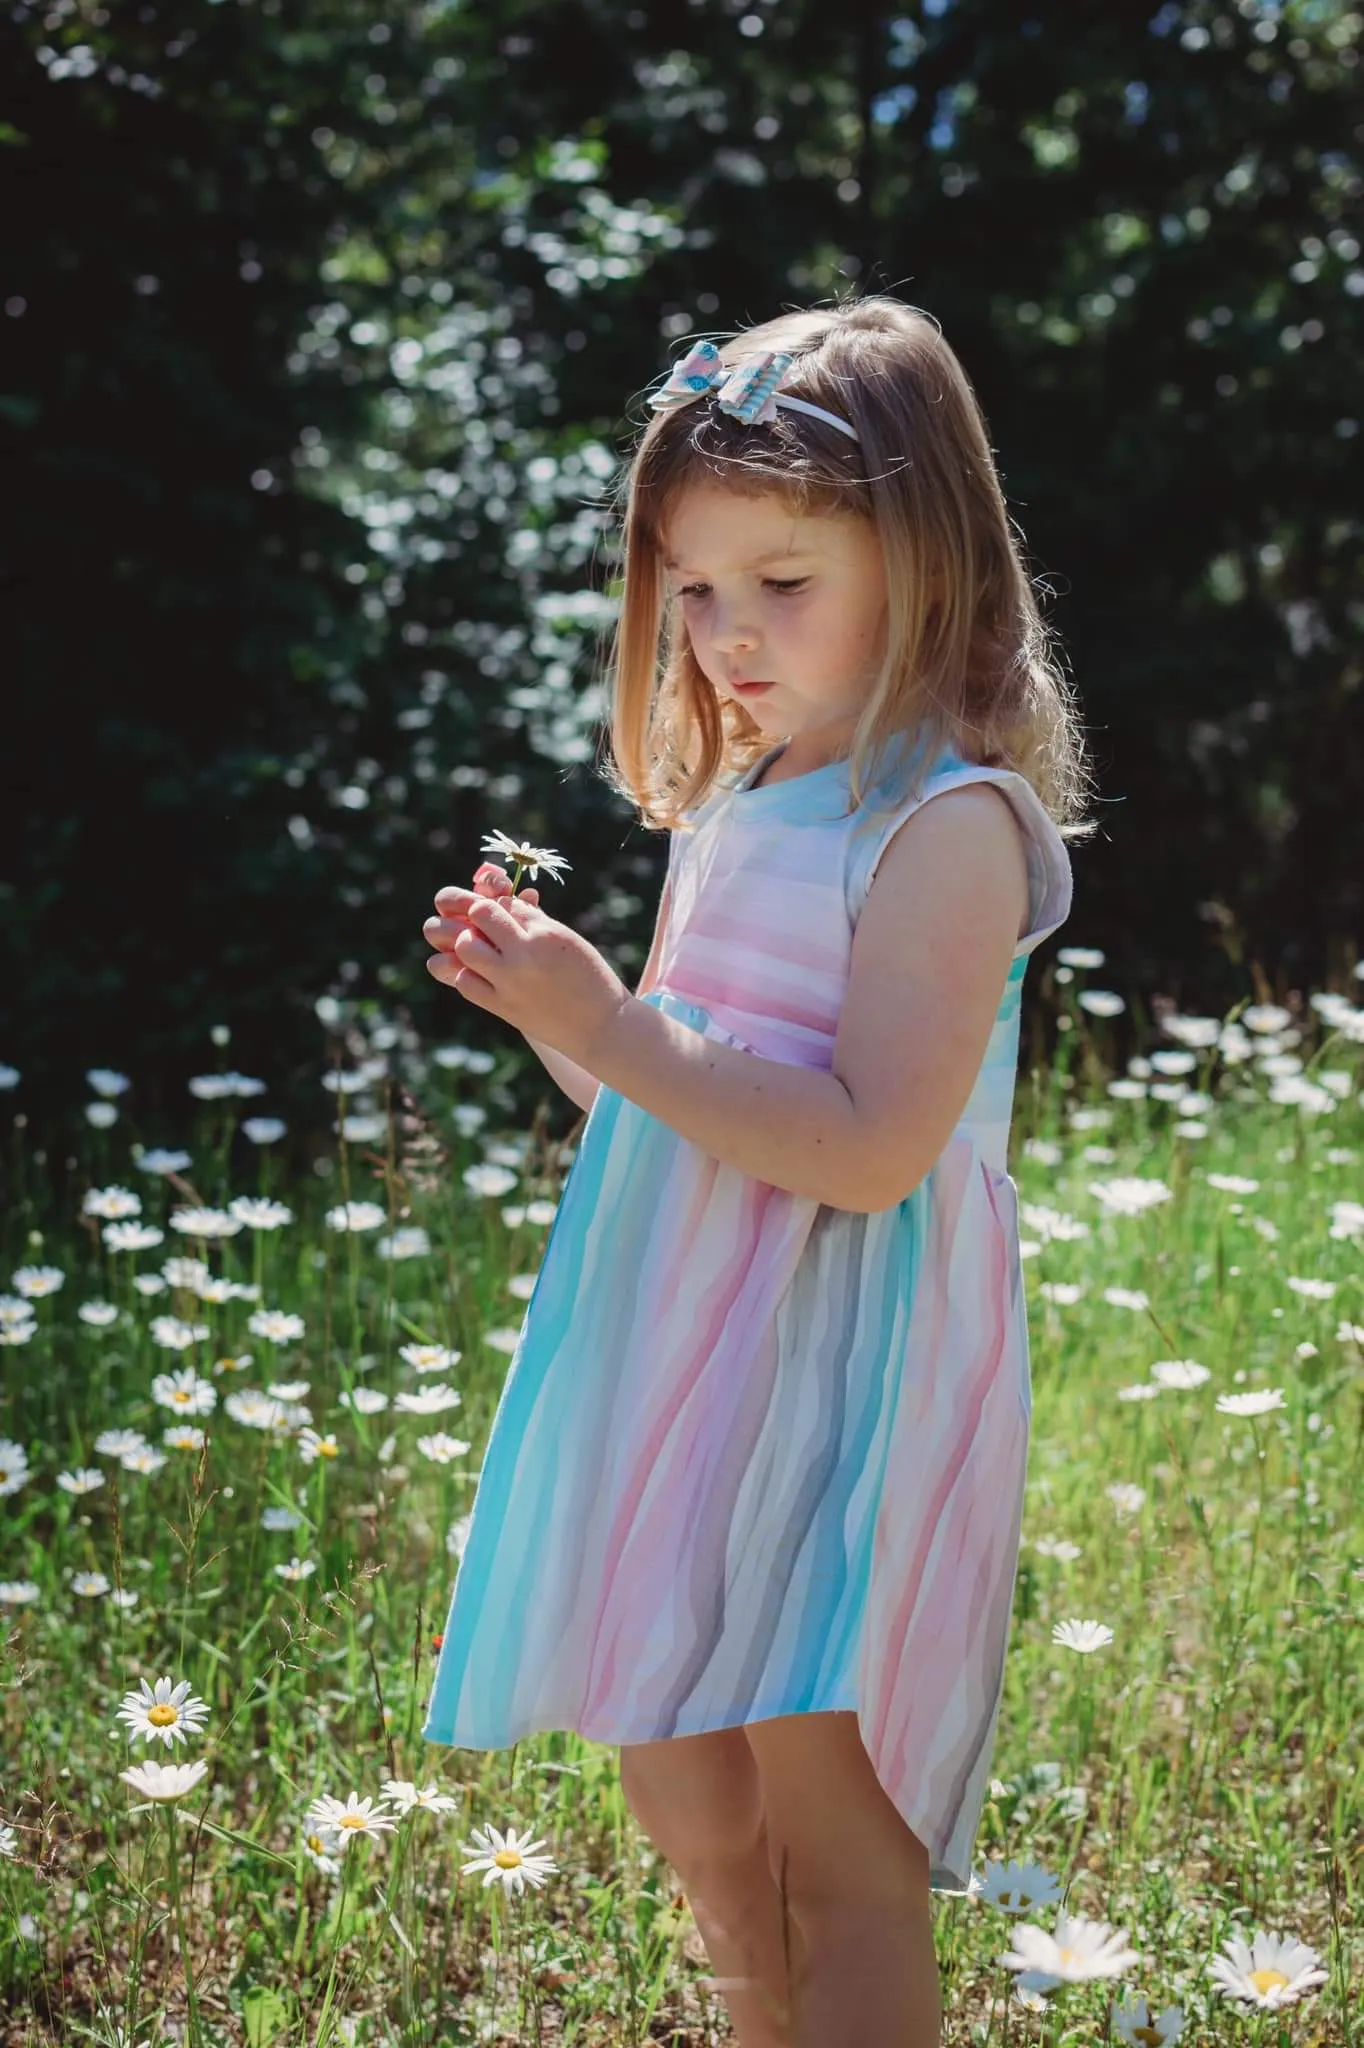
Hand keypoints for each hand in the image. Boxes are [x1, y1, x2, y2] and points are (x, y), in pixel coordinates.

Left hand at [424, 875, 630, 1067]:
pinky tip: (485, 975)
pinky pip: (465, 983)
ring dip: (469, 943)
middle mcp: (524, 955)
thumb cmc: (591, 979)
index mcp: (546, 934)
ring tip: (485, 951)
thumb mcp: (569, 941)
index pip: (508, 903)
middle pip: (481, 914)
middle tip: (489, 928)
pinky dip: (468, 973)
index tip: (511, 918)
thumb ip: (537, 922)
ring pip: (465, 947)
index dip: (506, 907)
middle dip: (480, 915)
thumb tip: (508, 906)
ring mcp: (510, 982)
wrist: (601, 1027)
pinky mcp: (502, 1007)